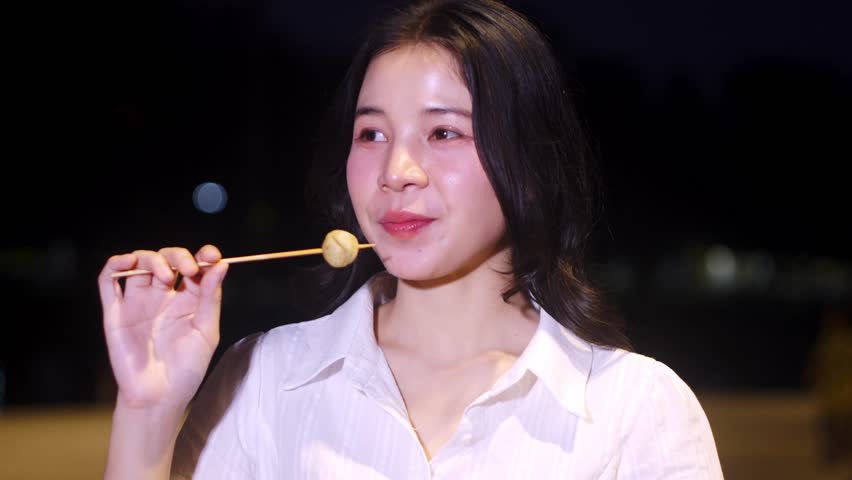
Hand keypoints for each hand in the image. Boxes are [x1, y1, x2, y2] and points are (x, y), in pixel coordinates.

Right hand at [98, 245, 228, 411]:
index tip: (212, 256)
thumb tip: (222, 265)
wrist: (159, 396)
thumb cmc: (186, 368)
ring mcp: (137, 302)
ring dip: (151, 259)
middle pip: (166, 259)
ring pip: (139, 264)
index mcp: (187, 299)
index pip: (193, 265)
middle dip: (178, 256)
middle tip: (189, 270)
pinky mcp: (115, 312)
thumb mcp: (206, 331)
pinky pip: (108, 281)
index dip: (202, 255)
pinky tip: (128, 262)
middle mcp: (162, 296)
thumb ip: (210, 297)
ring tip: (166, 277)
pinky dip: (115, 264)